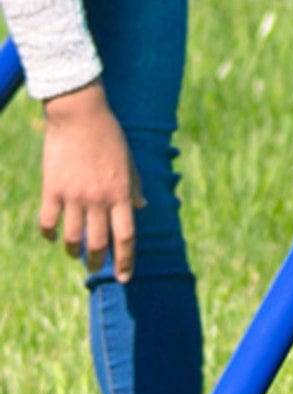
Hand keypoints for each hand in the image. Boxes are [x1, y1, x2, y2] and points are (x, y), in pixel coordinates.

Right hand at [38, 82, 142, 280]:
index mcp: (121, 192)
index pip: (126, 236)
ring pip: (72, 238)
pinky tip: (53, 237)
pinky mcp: (52, 190)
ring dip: (74, 251)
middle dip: (98, 261)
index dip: (125, 260)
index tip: (124, 277)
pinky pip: (49, 222)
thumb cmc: (109, 135)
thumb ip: (134, 185)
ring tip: (75, 253)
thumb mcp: (129, 160)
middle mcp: (98, 199)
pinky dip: (50, 234)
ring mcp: (74, 196)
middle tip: (96, 269)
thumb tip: (142, 205)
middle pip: (99, 242)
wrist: (81, 116)